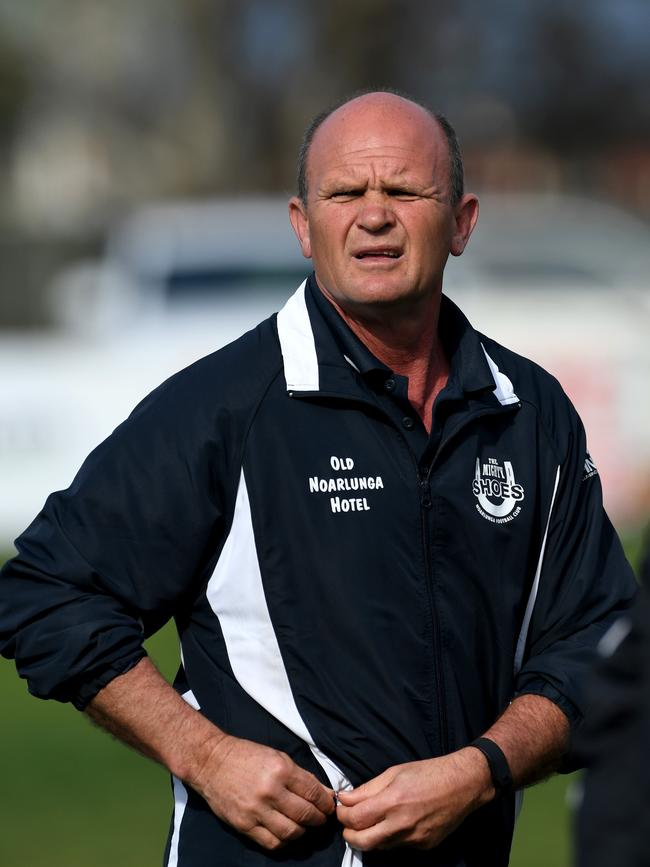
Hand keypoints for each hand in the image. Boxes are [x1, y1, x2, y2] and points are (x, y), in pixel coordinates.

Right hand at [190, 733, 335, 850]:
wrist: (212, 762)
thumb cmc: (246, 756)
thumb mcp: (277, 757)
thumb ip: (302, 776)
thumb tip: (325, 792)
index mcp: (281, 770)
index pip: (313, 793)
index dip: (325, 803)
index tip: (329, 806)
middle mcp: (270, 791)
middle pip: (305, 814)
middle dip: (318, 819)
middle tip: (320, 818)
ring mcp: (256, 810)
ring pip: (291, 832)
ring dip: (303, 831)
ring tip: (304, 826)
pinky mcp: (244, 825)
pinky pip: (272, 842)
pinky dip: (284, 841)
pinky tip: (286, 832)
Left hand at [336, 748, 493, 850]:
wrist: (463, 785)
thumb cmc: (428, 773)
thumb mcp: (394, 772)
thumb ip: (368, 788)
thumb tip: (346, 798)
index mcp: (393, 802)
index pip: (356, 819)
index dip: (343, 814)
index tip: (341, 808)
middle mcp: (402, 824)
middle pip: (363, 842)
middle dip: (349, 834)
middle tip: (348, 822)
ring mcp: (414, 839)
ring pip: (379, 846)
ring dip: (369, 836)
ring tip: (370, 820)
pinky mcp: (424, 846)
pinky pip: (397, 846)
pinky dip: (389, 837)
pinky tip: (393, 823)